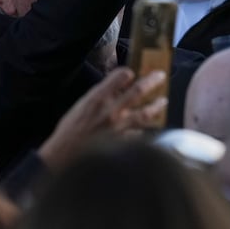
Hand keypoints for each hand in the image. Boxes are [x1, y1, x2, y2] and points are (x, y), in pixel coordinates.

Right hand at [37, 67, 168, 170]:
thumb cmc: (69, 131)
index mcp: (97, 98)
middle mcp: (111, 110)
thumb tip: (115, 89)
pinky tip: (148, 126)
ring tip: (163, 101)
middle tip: (160, 75)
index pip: (119, 76)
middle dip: (152, 81)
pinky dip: (144, 129)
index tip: (131, 72)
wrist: (66, 156)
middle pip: (138, 91)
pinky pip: (139, 133)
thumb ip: (99, 96)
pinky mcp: (124, 143)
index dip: (127, 72)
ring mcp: (120, 127)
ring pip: (145, 113)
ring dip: (157, 105)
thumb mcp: (81, 106)